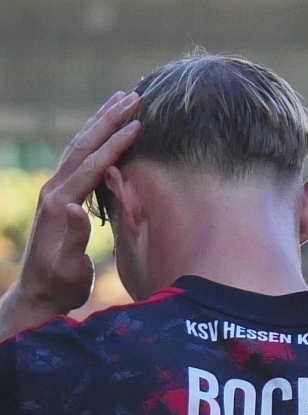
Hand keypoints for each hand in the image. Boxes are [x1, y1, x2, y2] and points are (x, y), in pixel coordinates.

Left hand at [7, 93, 140, 323]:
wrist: (39, 293)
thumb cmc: (60, 284)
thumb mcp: (68, 267)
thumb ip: (73, 237)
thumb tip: (75, 208)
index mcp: (61, 204)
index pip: (93, 165)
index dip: (115, 143)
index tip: (137, 123)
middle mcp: (55, 191)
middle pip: (84, 145)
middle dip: (108, 119)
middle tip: (132, 96)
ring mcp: (55, 192)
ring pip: (80, 147)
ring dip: (100, 122)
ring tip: (120, 101)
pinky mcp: (60, 197)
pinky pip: (79, 160)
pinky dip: (95, 140)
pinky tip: (105, 134)